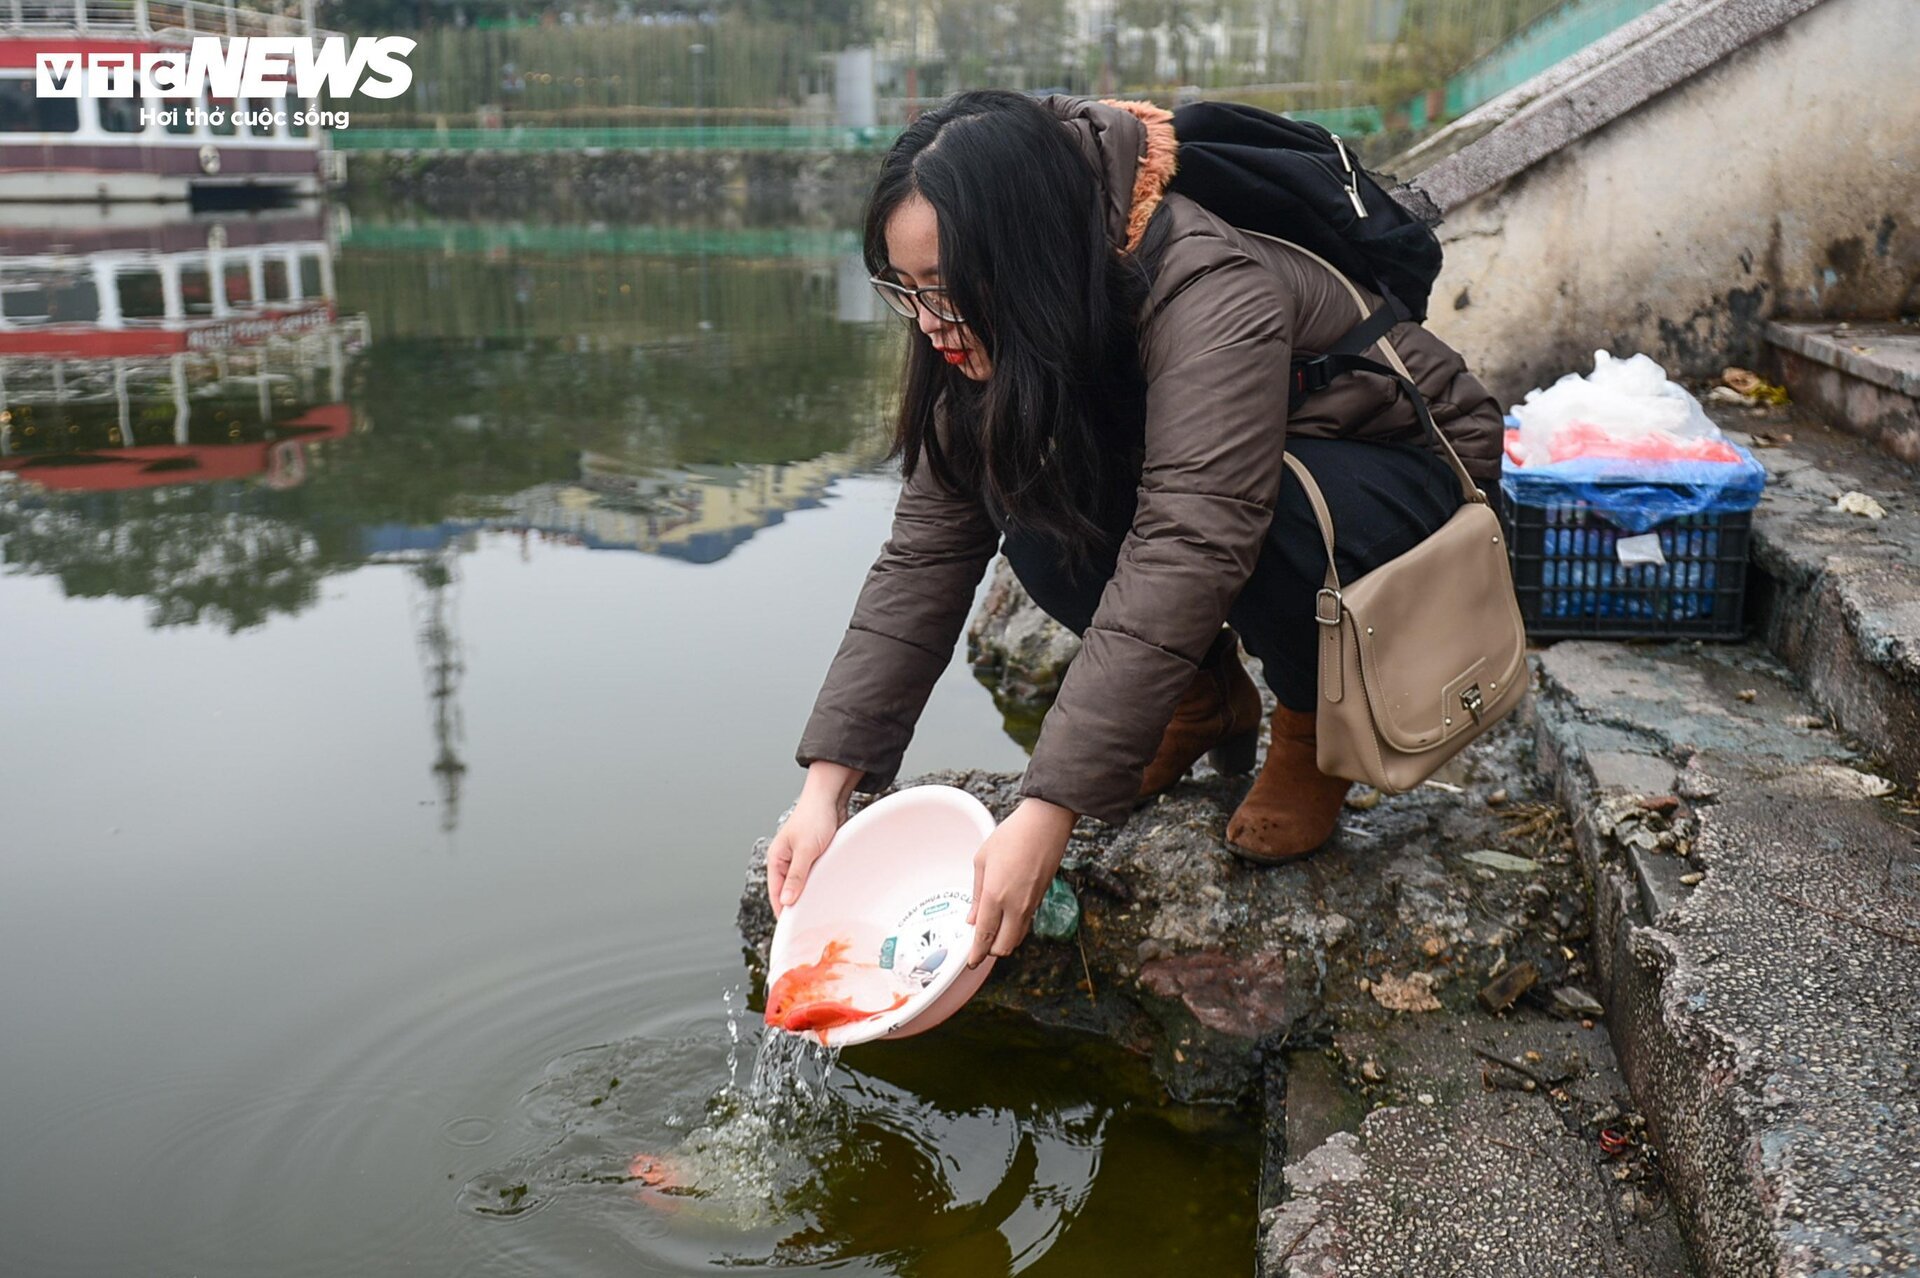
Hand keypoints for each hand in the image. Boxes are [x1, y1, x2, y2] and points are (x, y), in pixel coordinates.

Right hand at [767, 762, 861, 916]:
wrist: (830, 798)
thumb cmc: (815, 818)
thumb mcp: (806, 850)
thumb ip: (796, 876)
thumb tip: (786, 900)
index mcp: (776, 859)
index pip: (775, 893)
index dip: (783, 911)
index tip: (792, 928)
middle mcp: (786, 861)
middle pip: (788, 891)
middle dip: (797, 905)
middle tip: (809, 924)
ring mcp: (800, 859)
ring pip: (802, 885)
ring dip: (809, 895)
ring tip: (819, 911)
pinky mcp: (814, 857)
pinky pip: (814, 876)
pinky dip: (819, 885)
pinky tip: (827, 894)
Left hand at [966, 798, 1074, 968]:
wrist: (1046, 824)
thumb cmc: (1012, 835)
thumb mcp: (983, 860)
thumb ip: (977, 894)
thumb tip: (973, 919)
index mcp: (995, 895)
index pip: (985, 936)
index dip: (977, 953)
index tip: (971, 961)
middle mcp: (1015, 905)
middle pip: (1003, 946)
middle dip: (990, 951)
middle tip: (980, 947)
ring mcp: (1031, 904)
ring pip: (1017, 938)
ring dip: (1004, 942)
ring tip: (992, 935)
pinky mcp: (1040, 899)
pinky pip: (1026, 924)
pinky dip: (1015, 929)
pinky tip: (1006, 920)